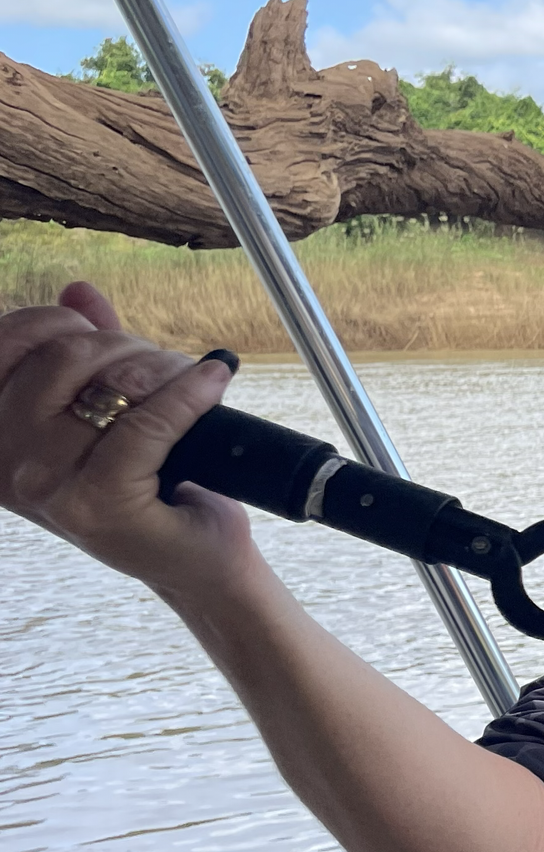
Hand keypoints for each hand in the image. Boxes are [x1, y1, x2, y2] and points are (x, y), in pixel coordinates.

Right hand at [0, 283, 253, 598]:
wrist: (196, 560)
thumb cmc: (153, 487)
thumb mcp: (108, 413)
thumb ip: (85, 354)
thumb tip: (79, 292)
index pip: (6, 344)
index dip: (60, 323)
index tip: (101, 336)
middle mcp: (6, 464)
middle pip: (64, 356)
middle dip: (126, 346)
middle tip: (164, 368)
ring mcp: (47, 488)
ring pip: (108, 384)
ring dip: (163, 369)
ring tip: (191, 385)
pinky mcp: (99, 503)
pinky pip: (147, 422)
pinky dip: (190, 394)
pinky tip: (214, 382)